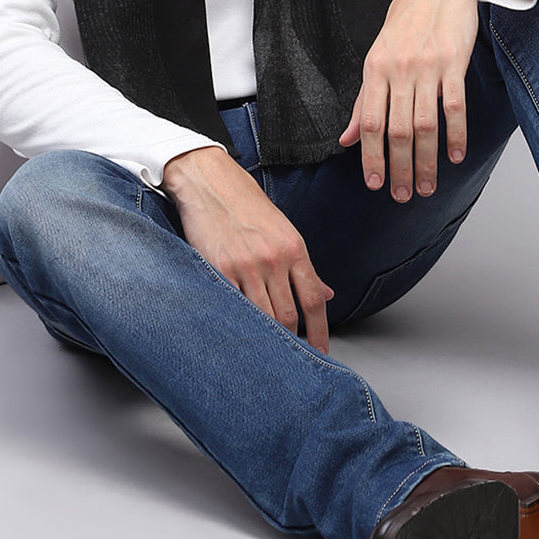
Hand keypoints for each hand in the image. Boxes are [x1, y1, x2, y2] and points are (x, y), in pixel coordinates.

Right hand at [163, 146, 333, 351]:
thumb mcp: (284, 231)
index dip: (320, 331)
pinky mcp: (219, 268)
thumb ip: (304, 266)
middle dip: (292, 340)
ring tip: (266, 353)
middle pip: (290, 315)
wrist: (210, 182)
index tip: (321, 351)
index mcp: (294, 248)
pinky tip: (241, 334)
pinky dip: (239, 324)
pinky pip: (234, 306)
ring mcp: (246, 265)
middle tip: (290, 357)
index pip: (313, 300)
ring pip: (263, 316)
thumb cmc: (247, 205)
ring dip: (267, 338)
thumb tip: (328, 294)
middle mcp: (274, 258)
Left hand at [338, 0, 504, 201]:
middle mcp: (398, 69)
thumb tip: (346, 138)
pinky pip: (454, 105)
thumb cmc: (408, 19)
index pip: (368, 122)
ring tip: (428, 186)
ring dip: (427, 160)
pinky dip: (455, 134)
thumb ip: (363, 99)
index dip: (370, 157)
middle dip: (400, 168)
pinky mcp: (454, 61)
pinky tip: (455, 155)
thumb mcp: (378, 55)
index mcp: (374, 69)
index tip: (376, 184)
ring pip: (425, 124)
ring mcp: (427, 66)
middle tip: (404, 196)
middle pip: (396, 130)